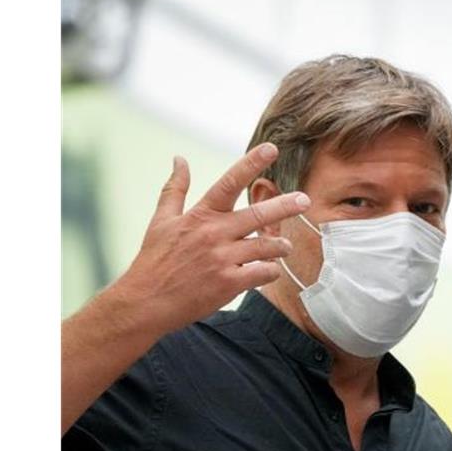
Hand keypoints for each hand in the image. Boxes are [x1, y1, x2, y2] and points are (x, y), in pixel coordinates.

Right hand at [113, 142, 309, 335]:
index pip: (229, 182)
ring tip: (285, 246)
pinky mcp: (228, 283)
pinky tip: (270, 270)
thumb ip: (175, 189)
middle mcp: (213, 234)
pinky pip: (262, 272)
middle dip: (285, 205)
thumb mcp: (161, 220)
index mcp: (200, 216)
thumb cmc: (154, 260)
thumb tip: (179, 159)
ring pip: (266, 246)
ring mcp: (222, 259)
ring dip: (281, 245)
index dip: (251, 163)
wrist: (145, 302)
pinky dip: (271, 270)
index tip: (271, 148)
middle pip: (258, 214)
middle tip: (305, 200)